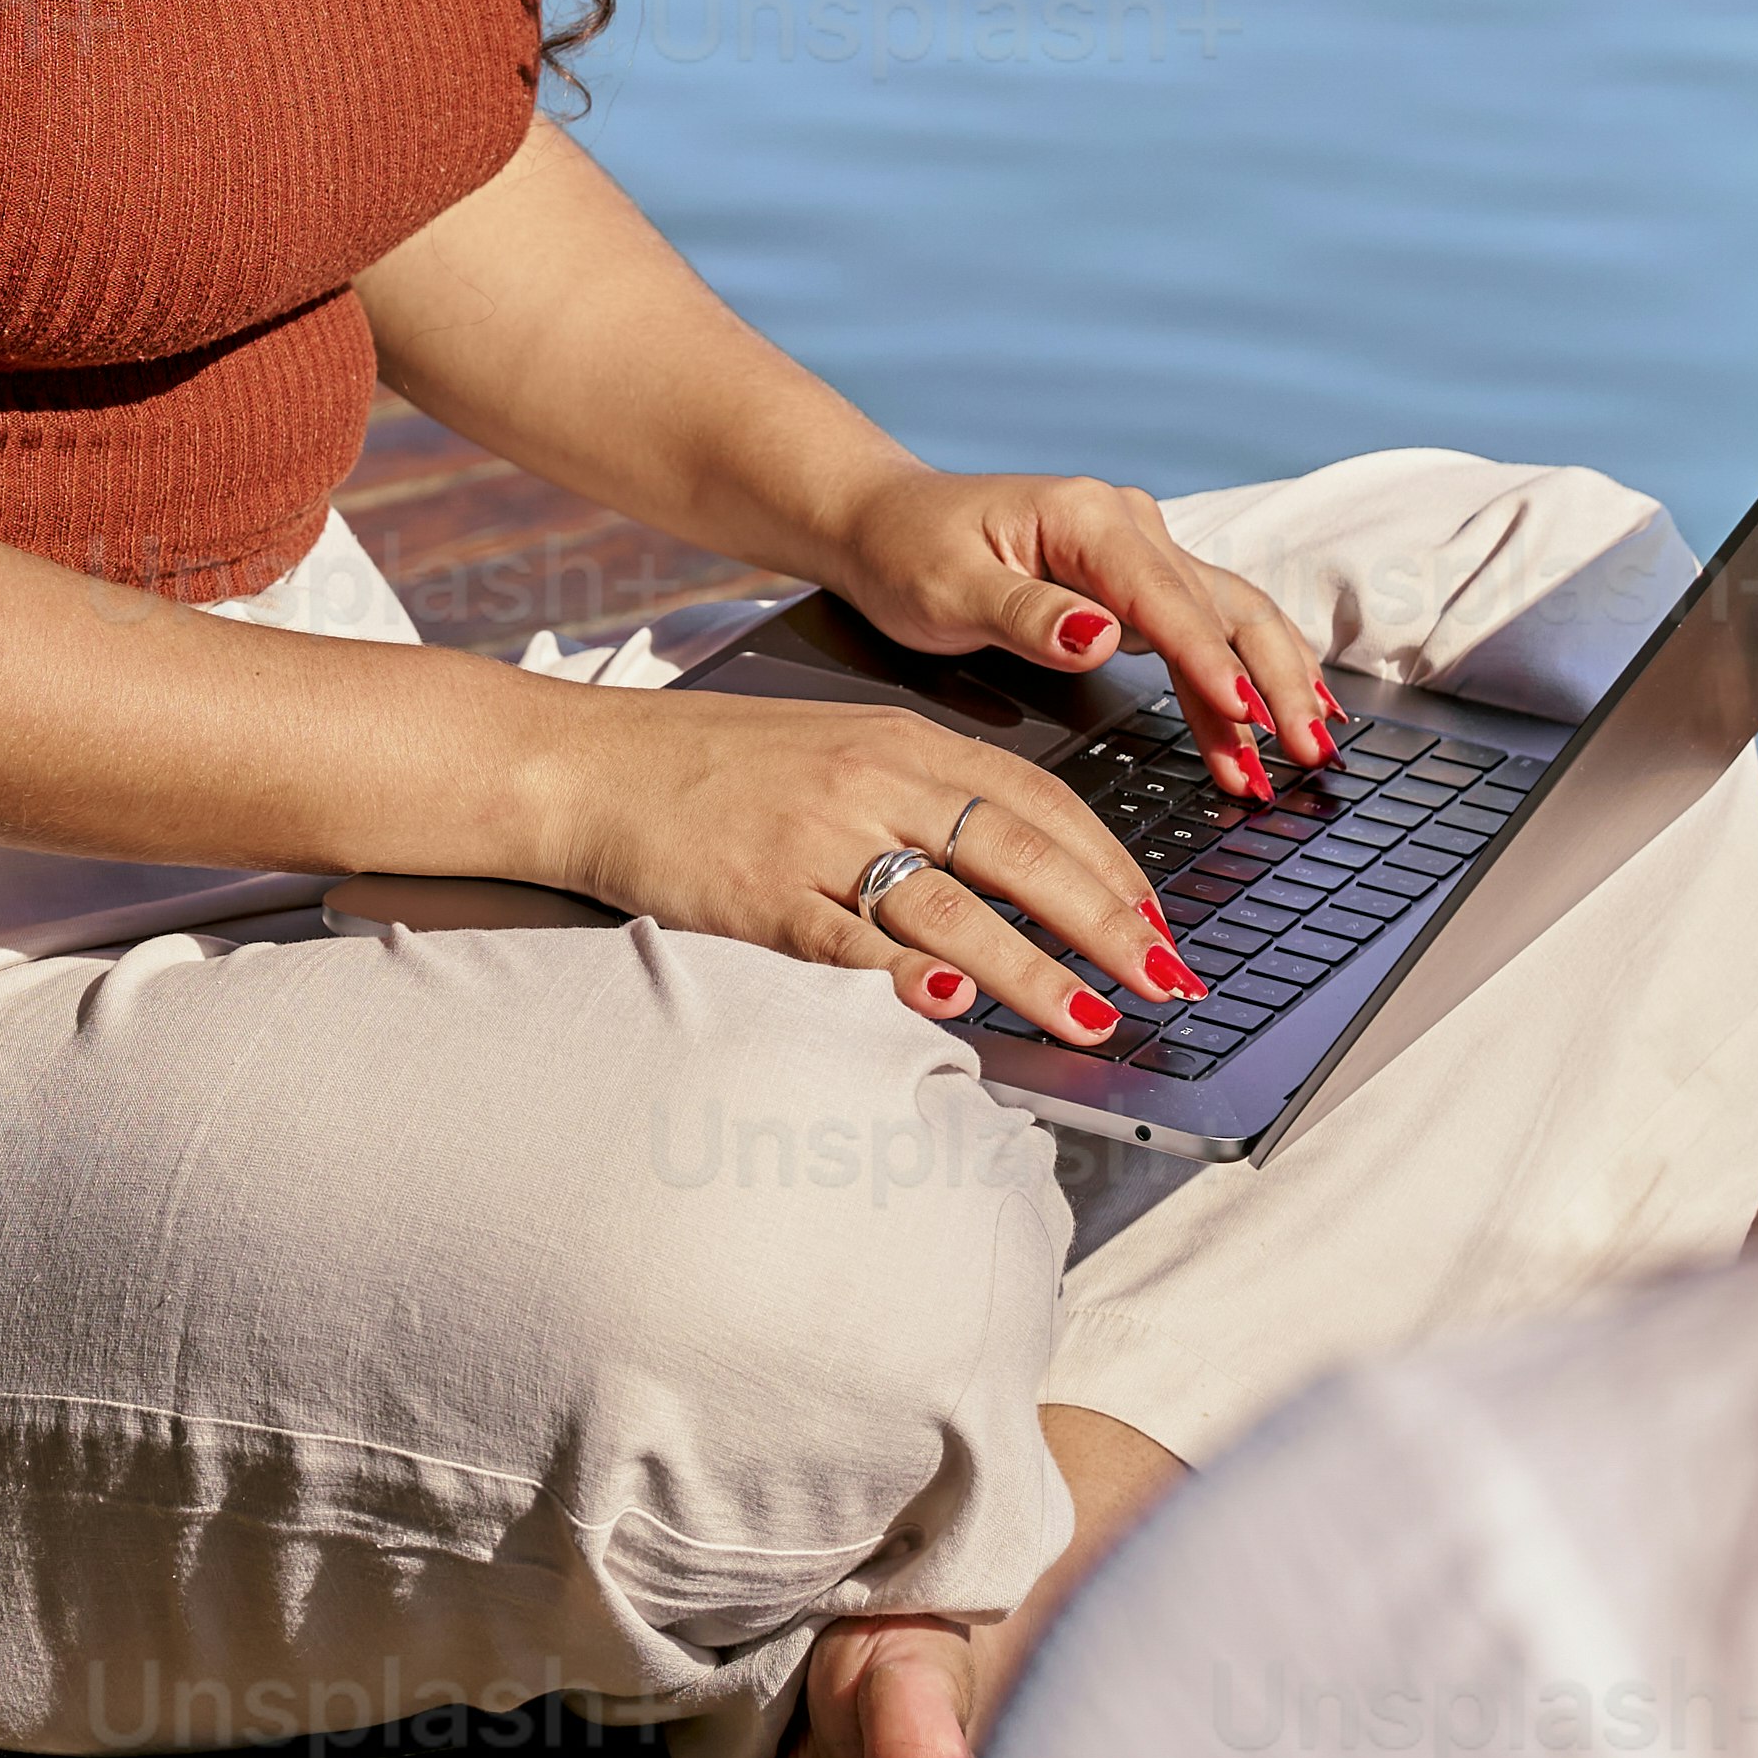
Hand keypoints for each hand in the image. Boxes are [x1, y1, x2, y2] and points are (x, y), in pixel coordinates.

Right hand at [541, 688, 1195, 1050]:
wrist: (589, 763)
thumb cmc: (711, 767)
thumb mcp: (835, 753)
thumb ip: (920, 802)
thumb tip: (1010, 874)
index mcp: (901, 741)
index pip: (1038, 800)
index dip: (1111, 864)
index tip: (1160, 919)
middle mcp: (872, 780)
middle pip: (1018, 850)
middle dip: (1106, 921)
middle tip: (1167, 977)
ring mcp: (817, 837)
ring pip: (952, 903)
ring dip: (1033, 967)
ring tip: (1092, 1017)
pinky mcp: (761, 893)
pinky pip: (849, 940)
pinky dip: (908, 973)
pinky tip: (957, 1003)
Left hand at [817, 464, 1334, 803]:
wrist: (882, 521)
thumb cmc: (906, 550)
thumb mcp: (947, 588)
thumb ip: (1027, 614)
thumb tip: (1102, 635)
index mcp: (1087, 518)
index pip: (1166, 598)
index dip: (1211, 661)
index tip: (1247, 716)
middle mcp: (1127, 526)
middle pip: (1226, 605)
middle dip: (1273, 681)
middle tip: (1308, 754)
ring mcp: (1138, 554)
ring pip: (1229, 620)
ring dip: (1269, 687)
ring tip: (1305, 757)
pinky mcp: (1136, 585)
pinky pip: (1204, 633)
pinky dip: (1240, 680)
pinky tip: (1271, 723)